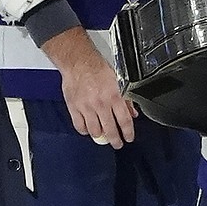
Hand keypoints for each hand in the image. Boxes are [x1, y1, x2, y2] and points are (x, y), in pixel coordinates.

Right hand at [41, 25, 134, 146]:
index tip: (128, 138)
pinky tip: (88, 129)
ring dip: (100, 136)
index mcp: (114, 96)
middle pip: (110, 130)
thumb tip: (132, 112)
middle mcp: (100, 104)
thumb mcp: (118, 80)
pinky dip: (85, 131)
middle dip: (115, 140)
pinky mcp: (74, 108)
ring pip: (94, 131)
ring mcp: (86, 107)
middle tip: (117, 143)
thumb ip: (126, 99)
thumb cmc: (97, 68)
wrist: (78, 62)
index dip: (128, 133)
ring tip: (103, 136)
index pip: (124, 121)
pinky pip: (80, 126)